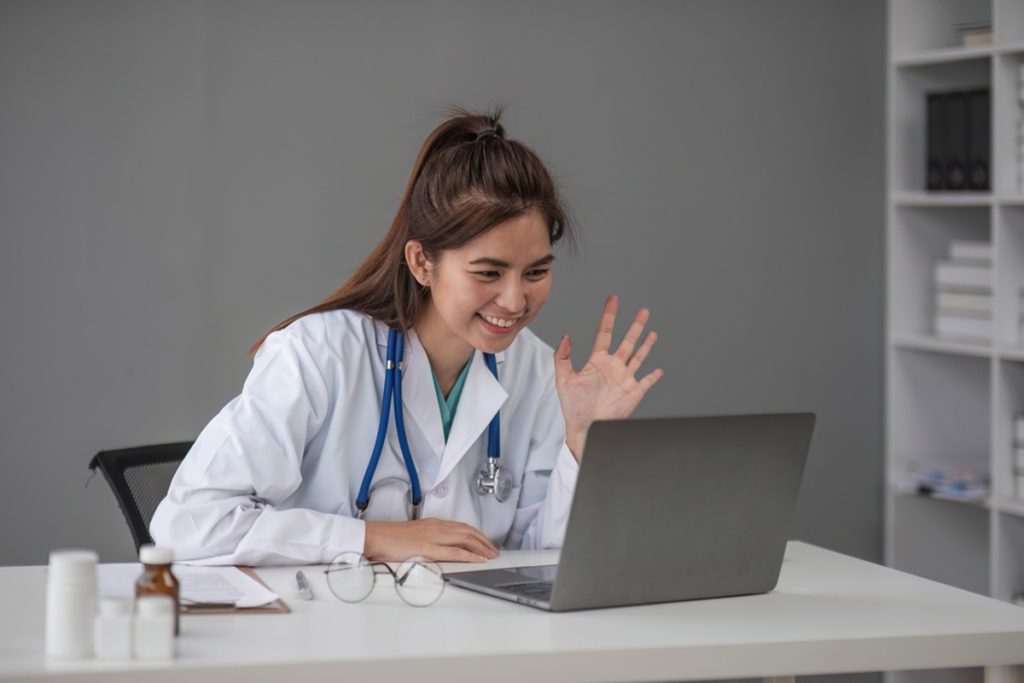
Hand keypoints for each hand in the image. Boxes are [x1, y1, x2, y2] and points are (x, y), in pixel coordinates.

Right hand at [362, 518, 499, 561]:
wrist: (374, 537)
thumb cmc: (389, 538)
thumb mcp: (414, 536)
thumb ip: (428, 540)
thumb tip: (438, 549)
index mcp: (433, 524)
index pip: (461, 527)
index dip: (477, 535)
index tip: (485, 542)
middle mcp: (436, 527)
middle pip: (468, 531)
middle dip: (484, 541)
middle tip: (494, 550)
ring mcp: (432, 537)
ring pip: (465, 539)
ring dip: (481, 547)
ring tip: (491, 555)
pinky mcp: (427, 548)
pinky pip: (453, 552)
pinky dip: (468, 555)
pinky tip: (477, 559)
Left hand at [553, 295, 663, 460]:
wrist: (586, 428)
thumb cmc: (573, 408)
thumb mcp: (564, 380)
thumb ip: (563, 358)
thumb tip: (565, 337)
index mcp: (597, 361)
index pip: (604, 333)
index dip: (609, 316)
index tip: (613, 300)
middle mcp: (613, 367)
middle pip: (627, 341)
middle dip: (635, 325)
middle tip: (643, 310)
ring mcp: (624, 379)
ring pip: (638, 356)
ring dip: (646, 344)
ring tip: (652, 331)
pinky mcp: (634, 393)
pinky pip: (646, 381)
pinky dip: (654, 376)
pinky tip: (659, 369)